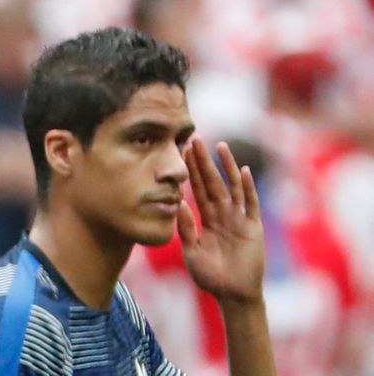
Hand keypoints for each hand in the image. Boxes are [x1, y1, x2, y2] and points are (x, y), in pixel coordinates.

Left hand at [177, 139, 265, 303]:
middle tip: (194, 138)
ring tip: (219, 146)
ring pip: (232, 186)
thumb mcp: (191, 251)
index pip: (196, 188)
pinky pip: (250, 203)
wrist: (232, 294)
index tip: (182, 151)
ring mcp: (238, 218)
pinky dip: (248, 187)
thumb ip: (186, 228)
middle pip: (212, 181)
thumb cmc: (210, 275)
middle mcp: (222, 213)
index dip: (190, 170)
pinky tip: (243, 171)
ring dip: (226, 166)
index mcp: (206, 218)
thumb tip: (178, 203)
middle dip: (203, 161)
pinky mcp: (252, 226)